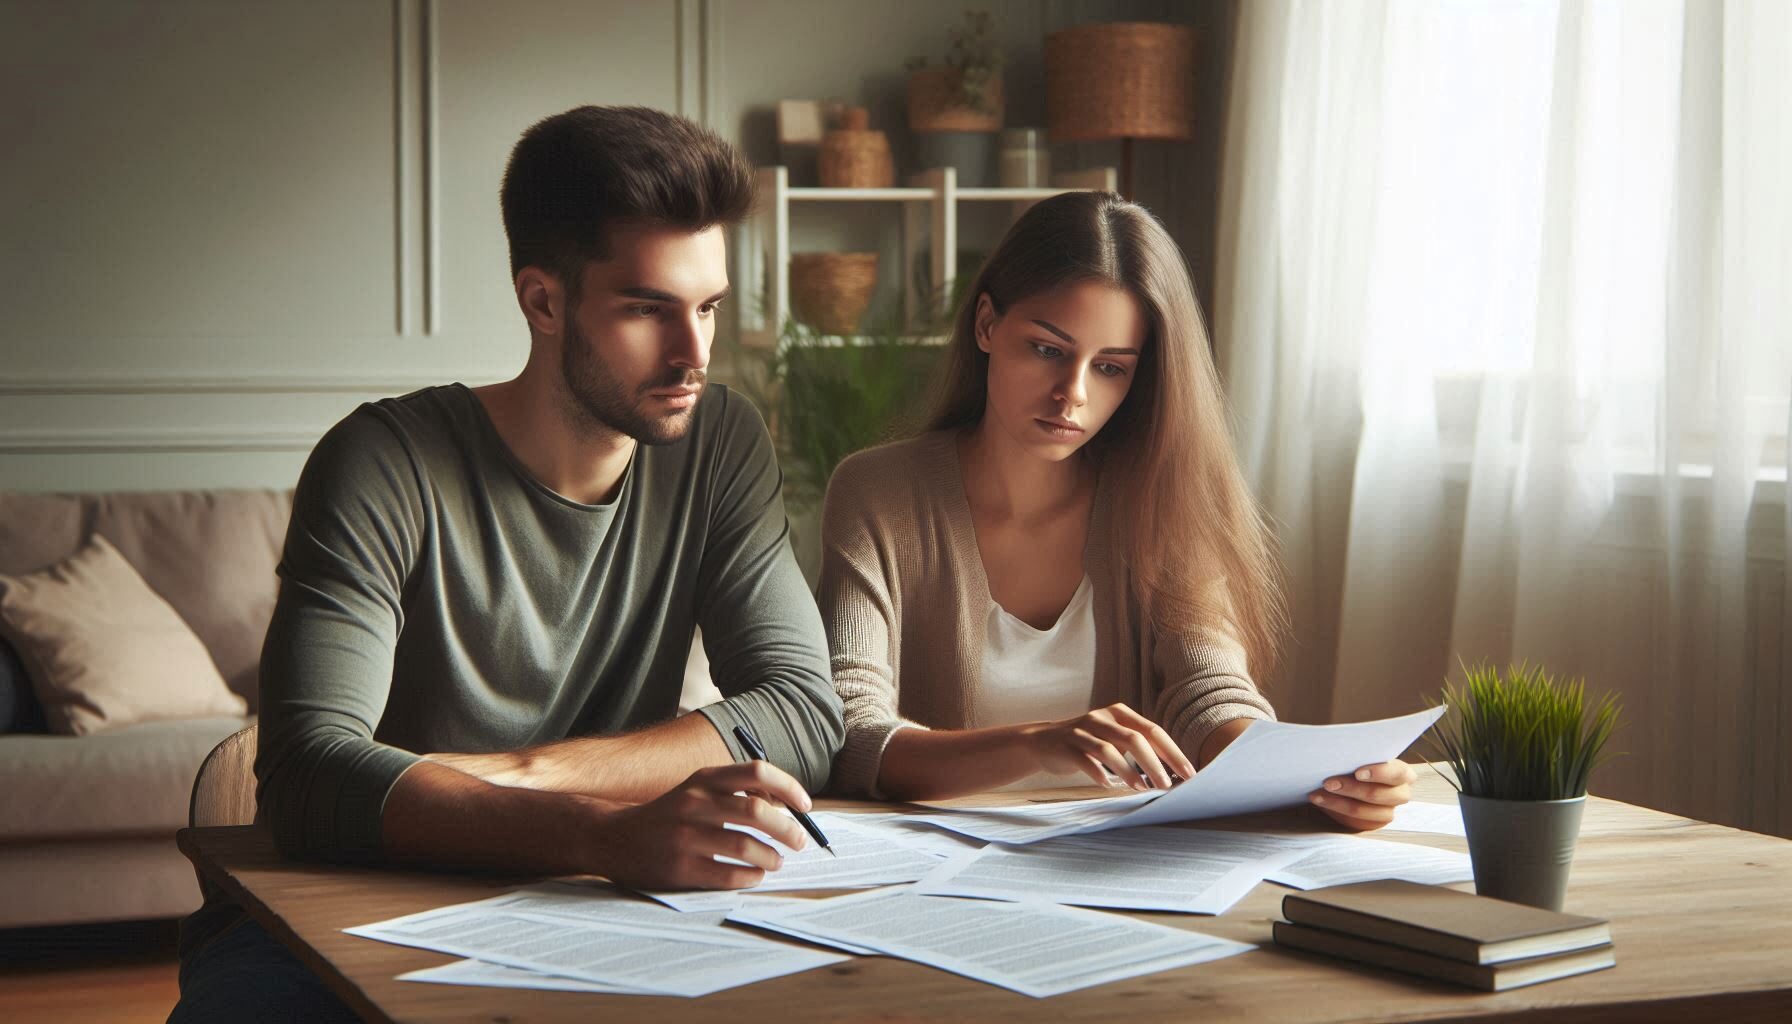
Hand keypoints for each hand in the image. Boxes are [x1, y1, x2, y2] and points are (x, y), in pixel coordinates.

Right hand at [585, 761, 811, 889]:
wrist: (614, 838)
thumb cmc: (669, 816)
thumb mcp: (696, 791)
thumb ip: (735, 793)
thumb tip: (788, 809)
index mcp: (703, 779)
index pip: (757, 772)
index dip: (789, 788)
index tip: (805, 807)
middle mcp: (695, 803)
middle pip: (758, 812)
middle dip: (788, 830)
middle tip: (799, 842)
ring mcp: (686, 836)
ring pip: (747, 846)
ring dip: (772, 858)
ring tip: (776, 862)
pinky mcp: (680, 867)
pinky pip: (729, 874)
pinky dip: (750, 877)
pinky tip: (754, 876)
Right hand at [1018, 703, 1196, 790]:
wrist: (1043, 742)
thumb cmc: (1088, 745)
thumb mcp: (1114, 740)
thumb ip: (1138, 749)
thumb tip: (1171, 774)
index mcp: (1120, 714)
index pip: (1153, 731)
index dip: (1172, 752)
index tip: (1188, 774)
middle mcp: (1102, 718)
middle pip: (1135, 739)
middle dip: (1154, 764)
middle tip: (1165, 785)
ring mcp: (1082, 730)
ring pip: (1109, 749)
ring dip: (1128, 771)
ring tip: (1141, 788)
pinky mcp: (1065, 745)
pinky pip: (1084, 759)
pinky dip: (1097, 772)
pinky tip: (1107, 785)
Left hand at [1309, 759, 1416, 830]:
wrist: (1350, 776)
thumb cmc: (1358, 761)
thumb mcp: (1361, 754)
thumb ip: (1358, 753)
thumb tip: (1339, 750)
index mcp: (1403, 774)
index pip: (1398, 773)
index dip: (1379, 773)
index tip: (1357, 772)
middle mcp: (1400, 794)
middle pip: (1377, 794)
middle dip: (1350, 788)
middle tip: (1327, 782)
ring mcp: (1387, 812)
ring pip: (1363, 811)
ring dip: (1337, 803)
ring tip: (1317, 795)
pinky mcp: (1372, 824)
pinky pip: (1354, 822)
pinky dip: (1335, 811)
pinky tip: (1321, 803)